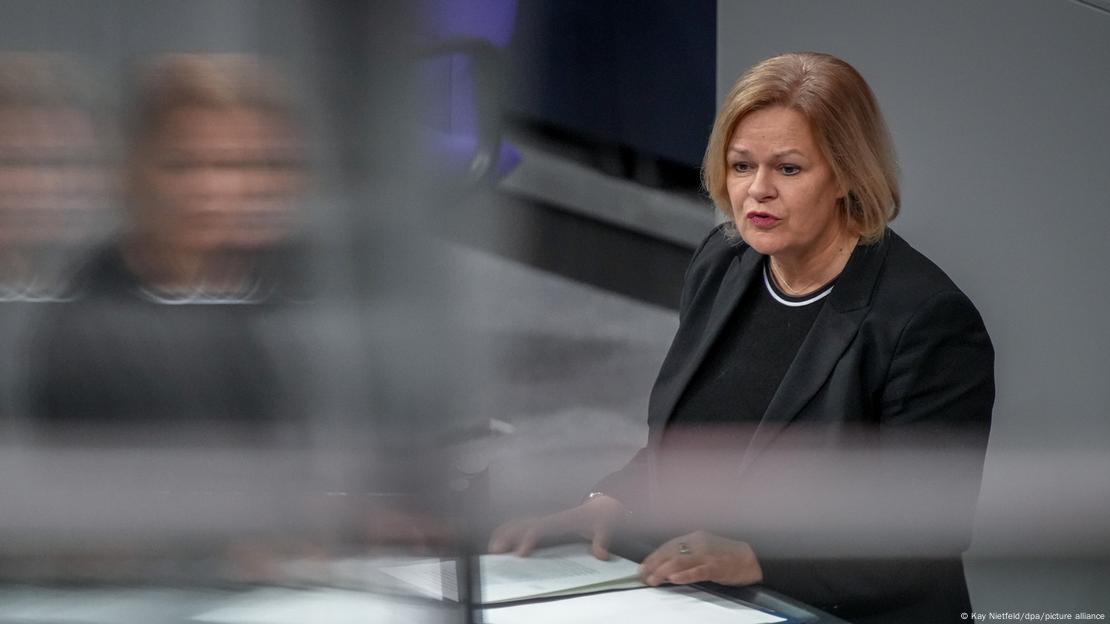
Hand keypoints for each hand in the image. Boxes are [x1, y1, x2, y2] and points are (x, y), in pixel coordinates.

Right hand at [488, 494, 625, 559]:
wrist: (602, 508)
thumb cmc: (601, 519)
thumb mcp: (605, 530)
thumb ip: (602, 542)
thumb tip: (602, 555)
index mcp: (562, 520)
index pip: (541, 528)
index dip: (529, 539)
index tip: (520, 554)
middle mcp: (550, 518)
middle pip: (524, 525)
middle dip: (509, 537)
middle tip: (496, 552)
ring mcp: (546, 520)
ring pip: (520, 524)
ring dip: (506, 534)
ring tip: (493, 549)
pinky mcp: (545, 524)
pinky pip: (524, 526)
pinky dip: (510, 531)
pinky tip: (501, 541)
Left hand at [639, 531, 762, 586]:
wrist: (752, 558)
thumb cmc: (726, 556)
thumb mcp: (704, 550)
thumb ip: (687, 554)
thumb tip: (666, 565)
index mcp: (694, 537)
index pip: (668, 545)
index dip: (654, 556)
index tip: (643, 566)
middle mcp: (699, 543)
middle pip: (671, 552)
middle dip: (654, 564)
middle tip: (643, 575)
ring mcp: (707, 554)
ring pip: (680, 561)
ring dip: (663, 571)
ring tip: (653, 579)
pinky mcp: (716, 566)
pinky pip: (697, 571)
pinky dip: (684, 575)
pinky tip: (674, 579)